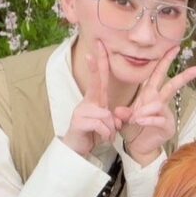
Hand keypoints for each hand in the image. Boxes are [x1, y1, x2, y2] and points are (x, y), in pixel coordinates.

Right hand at [64, 40, 126, 156]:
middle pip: (95, 83)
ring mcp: (81, 111)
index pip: (98, 79)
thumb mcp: (108, 124)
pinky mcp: (79, 122)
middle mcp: (86, 102)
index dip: (98, 63)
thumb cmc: (93, 134)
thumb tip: (118, 119)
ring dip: (111, 130)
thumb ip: (115, 118)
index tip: (98, 46)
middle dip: (95, 65)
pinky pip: (102, 125)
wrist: (77, 150)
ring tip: (106, 136)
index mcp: (94, 100)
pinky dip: (106, 135)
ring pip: (107, 115)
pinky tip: (102, 139)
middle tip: (96, 47)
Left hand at [120, 45, 195, 164]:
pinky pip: (158, 119)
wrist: (138, 147)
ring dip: (147, 109)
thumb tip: (119, 111)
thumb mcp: (124, 118)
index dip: (165, 60)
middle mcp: (160, 102)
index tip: (174, 47)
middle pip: (172, 85)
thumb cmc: (132, 128)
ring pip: (160, 104)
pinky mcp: (167, 126)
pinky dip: (148, 120)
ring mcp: (165, 114)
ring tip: (135, 118)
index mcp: (150, 95)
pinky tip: (139, 122)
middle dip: (184, 76)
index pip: (158, 74)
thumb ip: (123, 113)